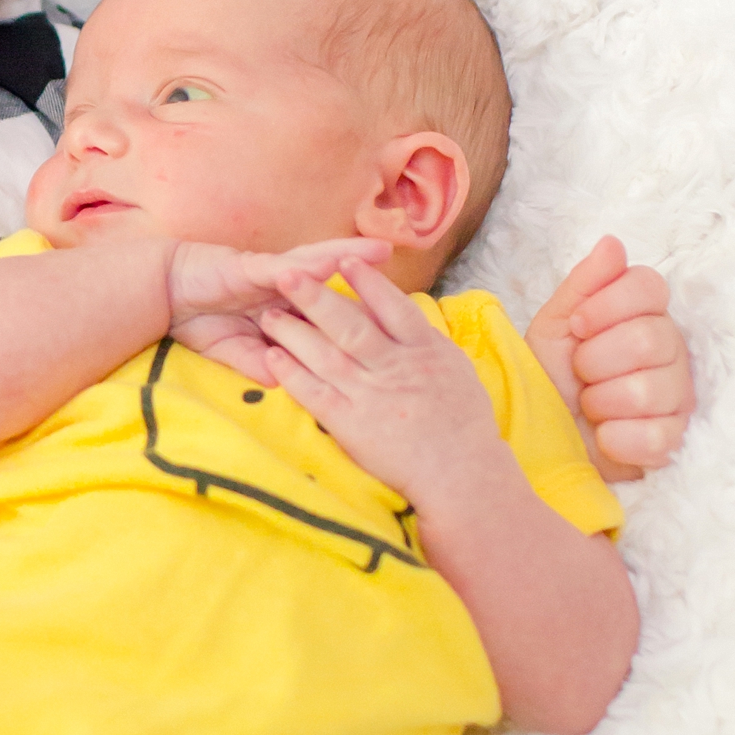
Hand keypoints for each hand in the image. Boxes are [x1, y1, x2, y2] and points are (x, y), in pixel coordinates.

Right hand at [168, 237, 390, 385]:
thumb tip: (286, 385)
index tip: (395, 324)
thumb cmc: (200, 319)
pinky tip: (329, 262)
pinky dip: (306, 266)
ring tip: (379, 253)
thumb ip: (262, 364)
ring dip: (348, 257)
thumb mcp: (236, 352)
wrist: (164, 293)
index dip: (361, 312)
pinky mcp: (252, 268)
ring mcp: (272, 275)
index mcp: (289, 308)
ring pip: (318, 265)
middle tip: (409, 280)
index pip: (331, 310)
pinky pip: (284, 267)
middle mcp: (287, 288)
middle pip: (335, 283)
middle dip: (369, 279)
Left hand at [255, 261, 504, 508]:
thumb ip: (427, 342)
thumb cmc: (466, 424)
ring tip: (269, 313)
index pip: (391, 306)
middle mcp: (395, 367)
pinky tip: (273, 356)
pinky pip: (315, 393)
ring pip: (326, 354)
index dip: (365, 281)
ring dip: (294, 331)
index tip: (344, 259)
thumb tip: (407, 315)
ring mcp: (370, 395)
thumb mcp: (456, 370)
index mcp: (424, 350)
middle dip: (317, 296)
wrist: (463, 474)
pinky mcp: (351, 424)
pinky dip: (292, 373)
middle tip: (288, 273)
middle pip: (350, 324)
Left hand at [525, 237, 693, 481]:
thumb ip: (583, 284)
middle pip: (647, 339)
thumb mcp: (555, 326)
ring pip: (648, 391)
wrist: (543, 436)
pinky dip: (615, 439)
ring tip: (589, 406)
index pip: (649, 285)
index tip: (578, 326)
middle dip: (594, 361)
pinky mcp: (672, 440)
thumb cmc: (551, 378)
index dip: (607, 306)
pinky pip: (653, 437)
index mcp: (644, 314)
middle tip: (581, 374)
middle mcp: (671, 349)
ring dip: (600, 402)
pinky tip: (604, 436)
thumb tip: (612, 243)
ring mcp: (677, 396)